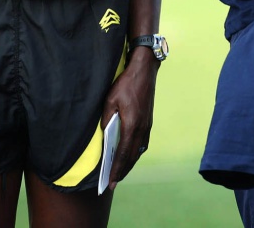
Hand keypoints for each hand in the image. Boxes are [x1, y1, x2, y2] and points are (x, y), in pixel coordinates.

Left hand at [101, 50, 158, 190]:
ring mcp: (147, 124)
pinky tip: (131, 155)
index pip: (122, 153)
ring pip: (139, 150)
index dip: (116, 169)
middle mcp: (142, 128)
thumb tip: (104, 134)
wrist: (145, 70)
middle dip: (123, 171)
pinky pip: (143, 142)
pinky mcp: (149, 120)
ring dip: (130, 163)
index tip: (111, 182)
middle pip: (132, 156)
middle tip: (114, 184)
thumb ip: (106, 119)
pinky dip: (136, 152)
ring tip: (122, 172)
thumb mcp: (109, 100)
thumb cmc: (125, 83)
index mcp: (131, 124)